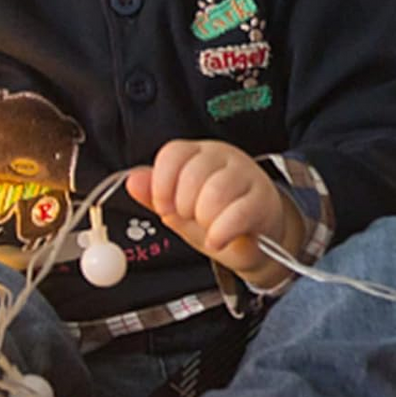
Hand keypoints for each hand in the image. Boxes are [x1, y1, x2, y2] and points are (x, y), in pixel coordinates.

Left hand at [126, 140, 303, 286]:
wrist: (255, 243)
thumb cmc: (216, 220)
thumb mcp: (179, 209)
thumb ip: (154, 196)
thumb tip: (131, 180)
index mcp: (199, 154)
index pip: (173, 153)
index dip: (161, 184)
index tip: (164, 207)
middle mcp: (224, 157)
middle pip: (192, 174)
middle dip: (184, 207)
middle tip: (192, 219)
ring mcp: (247, 175)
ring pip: (215, 192)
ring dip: (205, 220)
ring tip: (209, 228)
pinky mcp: (264, 200)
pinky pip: (237, 214)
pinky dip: (221, 233)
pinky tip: (219, 239)